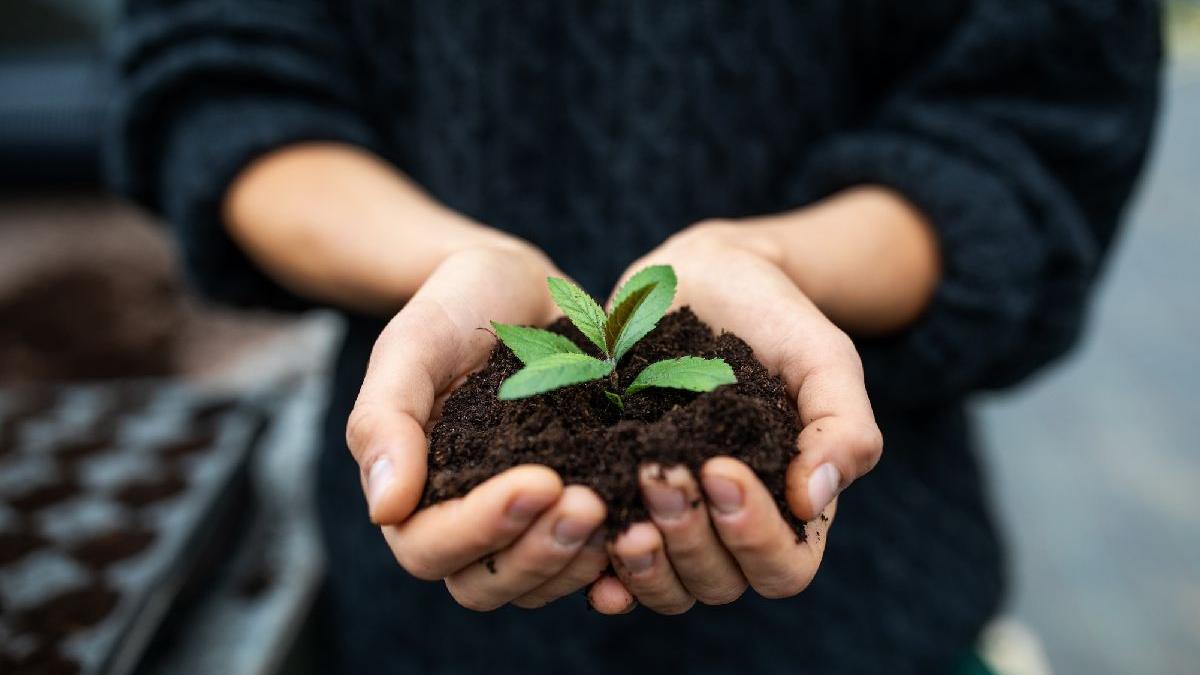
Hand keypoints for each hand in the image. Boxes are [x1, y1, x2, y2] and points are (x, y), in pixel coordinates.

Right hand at [346, 243, 611, 610]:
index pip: (430, 547)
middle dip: (538, 553)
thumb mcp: (411, 345)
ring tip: (622, 512)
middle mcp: (463, 519)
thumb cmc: (454, 306)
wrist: (517, 285)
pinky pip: (586, 561)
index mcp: (413, 492)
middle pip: (485, 584)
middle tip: (590, 504)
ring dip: (577, 560)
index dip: (481, 528)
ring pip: (538, 582)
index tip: (539, 481)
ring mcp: (520, 521)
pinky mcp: (571, 507)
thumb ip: (384, 420)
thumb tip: (385, 509)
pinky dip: (614, 558)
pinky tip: (648, 527)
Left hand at [588, 222, 883, 613]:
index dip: (753, 535)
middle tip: (658, 471)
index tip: (720, 468)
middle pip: (718, 583)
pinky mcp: (619, 501)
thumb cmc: (774, 318)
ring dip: (644, 562)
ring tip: (617, 512)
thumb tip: (816, 499)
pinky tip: (586, 541)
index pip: (783, 567)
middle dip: (689, 536)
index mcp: (791, 508)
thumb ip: (842, 426)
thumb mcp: (823, 358)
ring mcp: (673, 520)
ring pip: (665, 586)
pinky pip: (610, 567)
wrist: (702, 277)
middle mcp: (731, 528)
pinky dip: (599, 572)